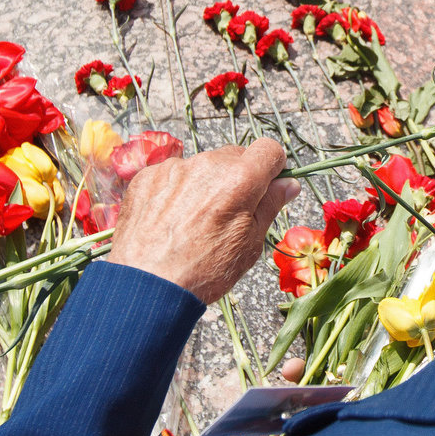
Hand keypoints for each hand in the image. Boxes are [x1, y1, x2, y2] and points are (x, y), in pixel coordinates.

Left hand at [107, 140, 296, 303]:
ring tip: (194, 222)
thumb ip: (269, 206)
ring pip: (201, 166)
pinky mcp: (146, 177)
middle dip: (238, 177)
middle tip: (229, 213)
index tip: (266, 188)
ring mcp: (173, 168)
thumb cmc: (203, 271)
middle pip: (234, 156)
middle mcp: (207, 164)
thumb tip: (288, 184)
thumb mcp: (249, 244)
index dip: (272, 169)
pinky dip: (175, 191)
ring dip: (205, 184)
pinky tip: (170, 221)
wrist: (146, 286)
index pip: (269, 149)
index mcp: (240, 179)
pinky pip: (171, 176)